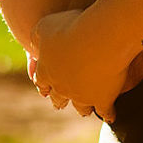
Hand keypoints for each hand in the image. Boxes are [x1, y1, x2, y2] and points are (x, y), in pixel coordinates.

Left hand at [32, 8, 136, 122]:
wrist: (98, 39)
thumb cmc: (72, 27)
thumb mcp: (45, 26)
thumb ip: (36, 36)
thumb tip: (32, 44)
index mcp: (47, 70)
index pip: (42, 81)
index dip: (43, 84)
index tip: (44, 89)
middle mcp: (62, 87)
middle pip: (58, 98)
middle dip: (59, 100)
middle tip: (59, 104)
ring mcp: (82, 96)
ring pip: (81, 107)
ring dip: (82, 108)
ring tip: (84, 111)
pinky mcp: (102, 99)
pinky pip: (105, 110)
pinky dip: (108, 114)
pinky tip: (111, 116)